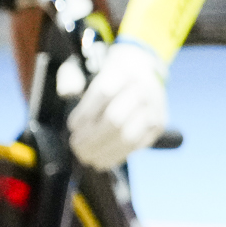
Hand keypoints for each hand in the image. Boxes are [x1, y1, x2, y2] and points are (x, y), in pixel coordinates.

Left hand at [68, 40, 167, 169]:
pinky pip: (136, 146)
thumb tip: (67, 92)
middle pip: (115, 119)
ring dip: (101, 151)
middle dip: (91, 138)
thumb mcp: (89, 66)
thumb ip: (72, 77)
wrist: (143, 70)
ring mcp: (154, 107)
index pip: (105, 93)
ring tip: (85, 156)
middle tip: (75, 145)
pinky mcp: (158, 124)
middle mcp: (144, 88)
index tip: (72, 126)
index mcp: (126, 70)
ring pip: (126, 137)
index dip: (85, 113)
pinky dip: (115, 156)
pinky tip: (100, 159)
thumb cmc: (108, 74)